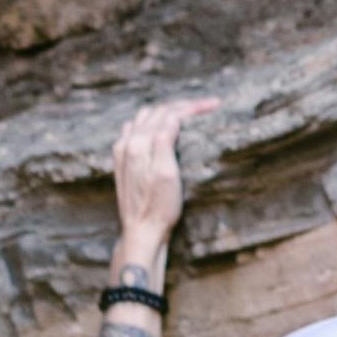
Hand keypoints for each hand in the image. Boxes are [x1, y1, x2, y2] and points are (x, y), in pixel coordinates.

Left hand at [111, 97, 219, 247]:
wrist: (141, 232)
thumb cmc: (159, 208)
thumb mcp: (168, 174)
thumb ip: (165, 141)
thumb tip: (172, 117)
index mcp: (139, 143)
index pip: (168, 113)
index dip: (192, 107)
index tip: (214, 105)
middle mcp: (127, 142)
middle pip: (156, 112)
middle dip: (181, 107)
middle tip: (205, 107)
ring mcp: (122, 151)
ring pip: (144, 118)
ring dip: (165, 112)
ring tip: (186, 114)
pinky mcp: (122, 161)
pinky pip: (134, 130)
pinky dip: (150, 123)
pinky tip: (159, 129)